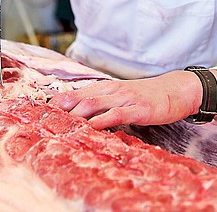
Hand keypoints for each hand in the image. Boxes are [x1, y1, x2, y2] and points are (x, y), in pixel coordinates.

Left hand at [51, 71, 201, 129]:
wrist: (176, 90)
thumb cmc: (147, 96)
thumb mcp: (121, 96)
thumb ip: (102, 103)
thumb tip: (79, 115)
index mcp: (106, 88)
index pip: (76, 93)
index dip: (57, 103)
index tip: (40, 114)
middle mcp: (112, 90)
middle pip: (80, 98)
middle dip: (61, 111)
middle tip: (44, 123)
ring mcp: (125, 98)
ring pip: (94, 104)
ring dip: (76, 115)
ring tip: (61, 126)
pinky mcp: (138, 109)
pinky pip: (116, 114)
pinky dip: (101, 121)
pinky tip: (91, 128)